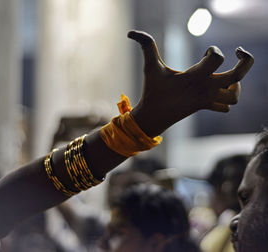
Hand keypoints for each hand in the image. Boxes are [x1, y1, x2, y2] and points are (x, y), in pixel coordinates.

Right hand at [128, 30, 253, 136]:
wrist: (152, 118)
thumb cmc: (152, 91)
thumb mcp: (150, 67)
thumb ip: (146, 46)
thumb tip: (131, 32)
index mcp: (193, 77)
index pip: (217, 58)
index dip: (215, 51)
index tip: (207, 52)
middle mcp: (204, 89)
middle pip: (238, 75)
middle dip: (245, 61)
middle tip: (238, 52)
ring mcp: (206, 100)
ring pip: (234, 95)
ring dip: (235, 83)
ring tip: (224, 76)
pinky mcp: (205, 107)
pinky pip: (226, 106)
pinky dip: (226, 98)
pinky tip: (216, 90)